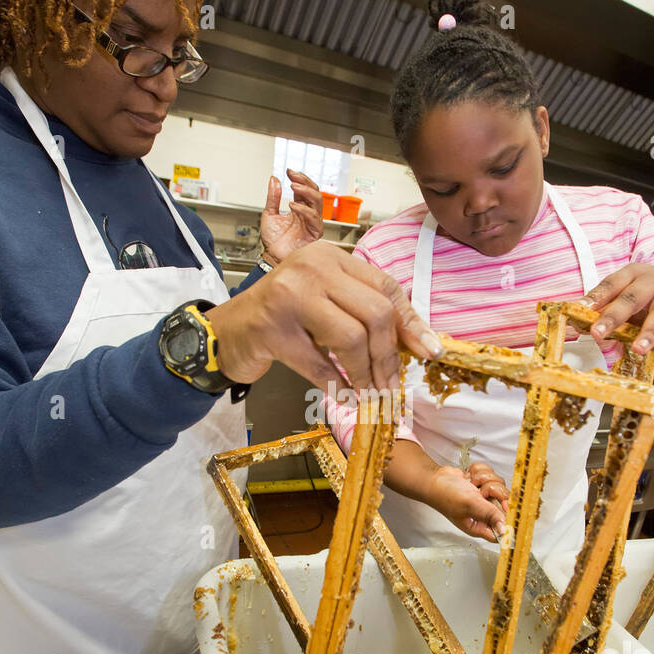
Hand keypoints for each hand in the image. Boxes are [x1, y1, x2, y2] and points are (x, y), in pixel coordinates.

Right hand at [205, 240, 441, 389]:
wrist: (226, 332)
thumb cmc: (282, 319)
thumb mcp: (326, 304)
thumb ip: (364, 313)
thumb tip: (420, 344)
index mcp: (330, 257)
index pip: (385, 287)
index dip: (410, 323)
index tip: (427, 352)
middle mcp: (311, 267)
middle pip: (373, 313)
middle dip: (387, 357)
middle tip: (389, 386)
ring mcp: (288, 295)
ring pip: (350, 338)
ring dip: (363, 374)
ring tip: (366, 393)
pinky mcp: (271, 328)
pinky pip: (317, 363)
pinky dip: (334, 384)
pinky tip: (342, 395)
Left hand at [259, 170, 322, 261]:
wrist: (272, 257)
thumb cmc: (273, 241)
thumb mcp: (269, 214)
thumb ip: (273, 197)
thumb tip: (274, 179)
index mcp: (299, 208)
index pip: (305, 188)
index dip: (299, 178)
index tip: (289, 171)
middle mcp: (308, 214)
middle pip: (315, 192)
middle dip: (305, 181)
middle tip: (293, 176)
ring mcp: (312, 223)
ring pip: (318, 201)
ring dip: (306, 191)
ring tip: (293, 187)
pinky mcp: (315, 233)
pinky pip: (314, 218)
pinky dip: (304, 210)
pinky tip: (293, 206)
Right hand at [426, 462, 508, 542]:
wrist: (434, 478)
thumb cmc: (444, 495)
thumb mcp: (469, 505)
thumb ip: (490, 515)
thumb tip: (505, 529)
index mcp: (480, 525)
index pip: (503, 529)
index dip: (507, 517)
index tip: (503, 504)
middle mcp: (484, 513)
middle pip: (505, 501)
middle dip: (492, 490)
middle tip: (480, 491)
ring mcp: (484, 498)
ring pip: (499, 484)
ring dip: (484, 479)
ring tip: (471, 484)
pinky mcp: (482, 484)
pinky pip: (491, 474)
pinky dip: (479, 473)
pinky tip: (469, 478)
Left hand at [583, 264, 653, 365]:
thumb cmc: (649, 299)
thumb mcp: (628, 301)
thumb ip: (608, 313)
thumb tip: (581, 330)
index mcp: (633, 275)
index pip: (612, 283)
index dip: (597, 296)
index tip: (581, 309)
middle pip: (633, 297)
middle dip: (614, 315)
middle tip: (598, 333)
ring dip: (650, 332)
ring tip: (639, 350)